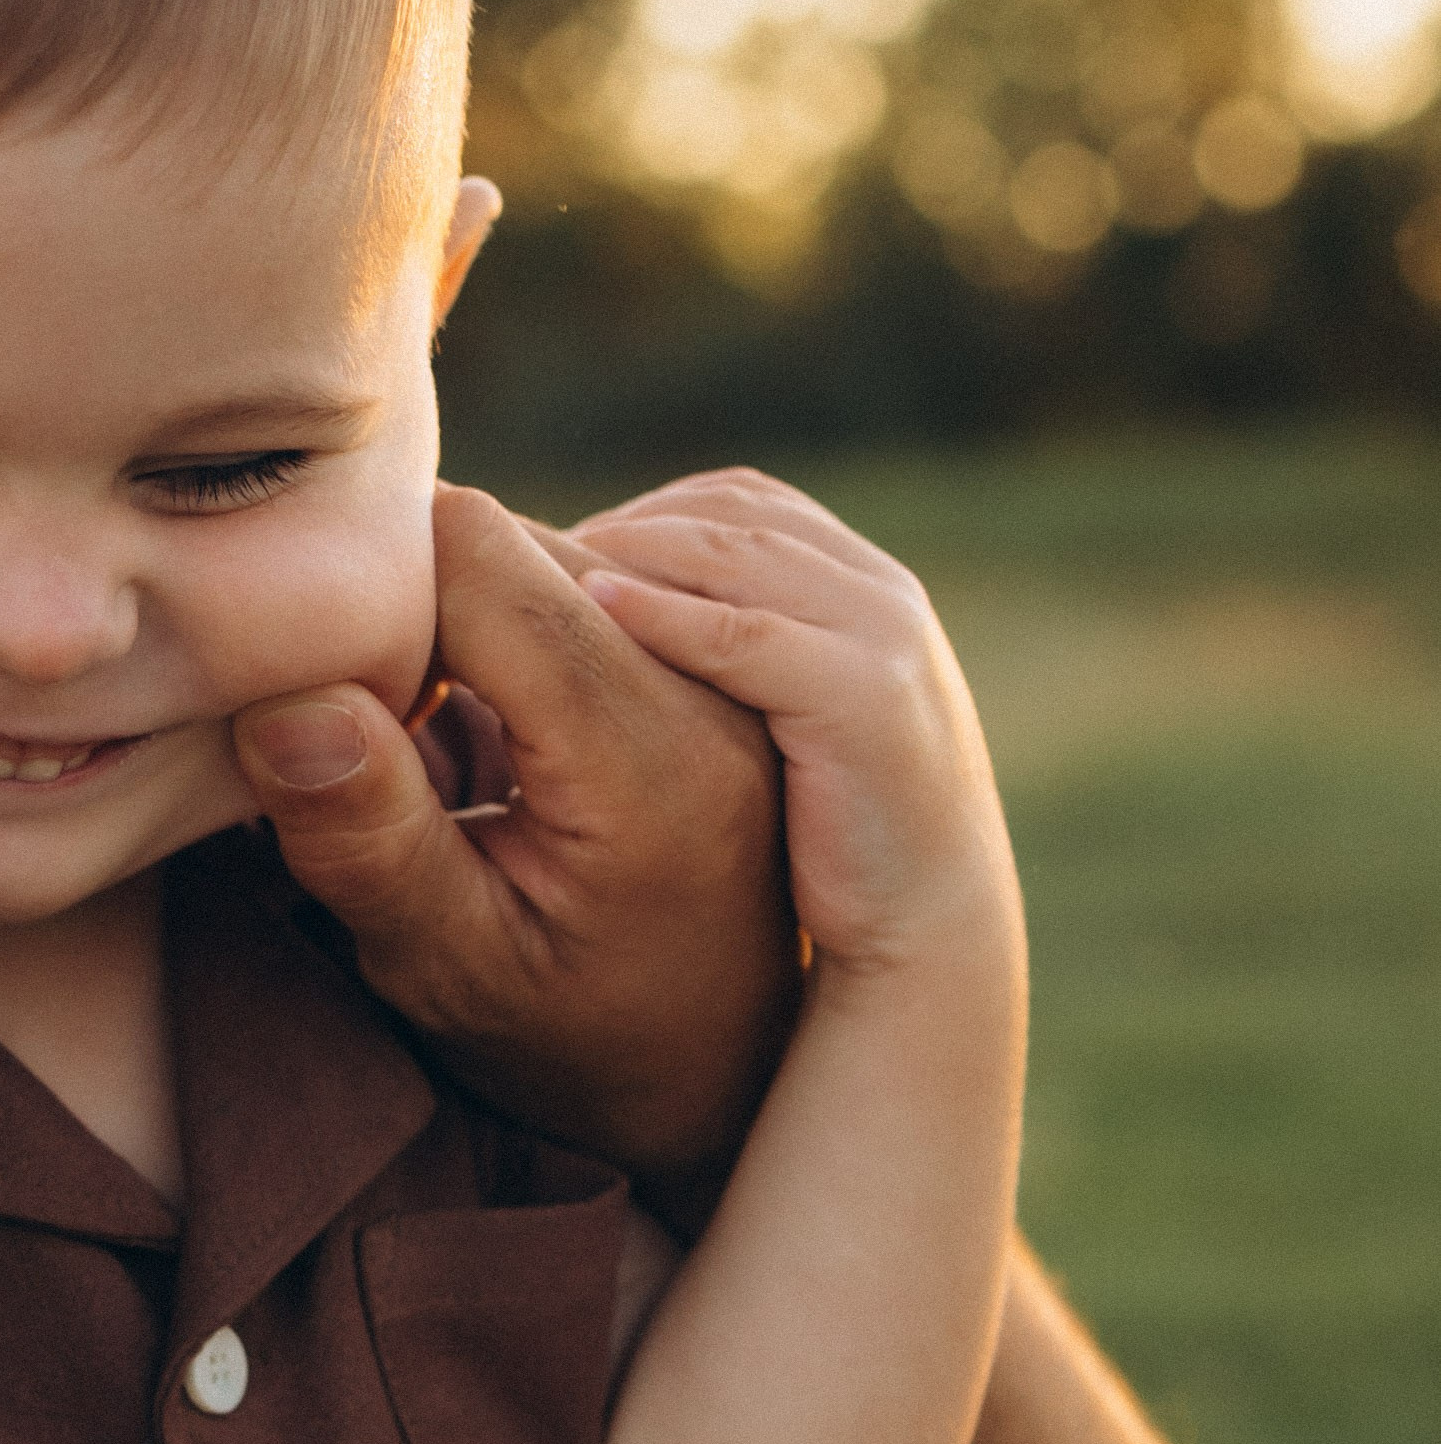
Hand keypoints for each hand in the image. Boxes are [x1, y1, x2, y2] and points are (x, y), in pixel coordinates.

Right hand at [230, 483, 798, 1213]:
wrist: (714, 1067)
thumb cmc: (568, 1035)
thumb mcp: (450, 969)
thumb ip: (370, 841)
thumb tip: (288, 702)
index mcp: (652, 759)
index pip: (482, 561)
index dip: (365, 596)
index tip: (315, 694)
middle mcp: (709, 679)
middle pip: (505, 539)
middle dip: (405, 603)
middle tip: (362, 728)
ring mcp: (717, 657)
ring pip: (532, 545)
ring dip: (447, 612)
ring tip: (422, 734)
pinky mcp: (701, 650)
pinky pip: (569, 575)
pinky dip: (492, 624)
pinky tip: (472, 717)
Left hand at [573, 467, 1019, 986]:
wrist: (933, 940)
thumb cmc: (841, 849)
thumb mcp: (797, 722)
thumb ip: (746, 656)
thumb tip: (629, 610)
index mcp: (865, 587)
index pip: (737, 503)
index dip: (638, 515)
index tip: (548, 548)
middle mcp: (880, 593)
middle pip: (725, 513)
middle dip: (618, 525)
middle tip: (510, 551)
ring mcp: (880, 638)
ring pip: (729, 552)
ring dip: (625, 550)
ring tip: (526, 565)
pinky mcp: (863, 698)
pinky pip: (743, 637)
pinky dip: (663, 616)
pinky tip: (588, 611)